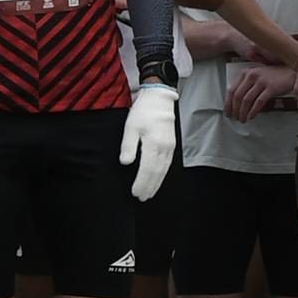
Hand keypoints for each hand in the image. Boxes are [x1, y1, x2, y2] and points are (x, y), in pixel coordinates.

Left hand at [125, 79, 179, 206]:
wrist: (159, 99)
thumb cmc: (143, 112)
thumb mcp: (130, 127)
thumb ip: (128, 146)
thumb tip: (126, 163)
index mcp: (153, 143)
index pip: (147, 169)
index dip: (141, 183)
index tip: (135, 192)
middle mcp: (164, 147)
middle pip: (157, 173)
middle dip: (149, 187)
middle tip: (142, 198)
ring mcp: (170, 147)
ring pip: (163, 170)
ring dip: (156, 183)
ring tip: (149, 193)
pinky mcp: (171, 145)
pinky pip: (167, 164)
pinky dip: (162, 174)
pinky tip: (157, 179)